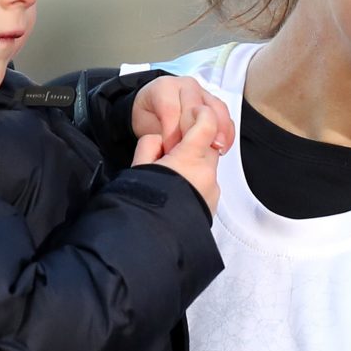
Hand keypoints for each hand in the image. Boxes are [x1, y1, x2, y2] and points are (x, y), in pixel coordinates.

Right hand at [131, 75, 232, 215]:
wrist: (152, 238)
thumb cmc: (143, 202)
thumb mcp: (139, 166)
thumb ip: (150, 144)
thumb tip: (159, 140)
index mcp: (189, 159)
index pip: (207, 124)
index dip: (200, 114)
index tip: (192, 112)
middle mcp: (206, 174)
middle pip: (208, 145)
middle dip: (192, 144)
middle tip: (170, 153)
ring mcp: (212, 191)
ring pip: (207, 166)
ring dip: (192, 165)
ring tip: (169, 177)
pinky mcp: (211, 205)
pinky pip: (206, 184)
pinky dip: (194, 182)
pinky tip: (177, 192)